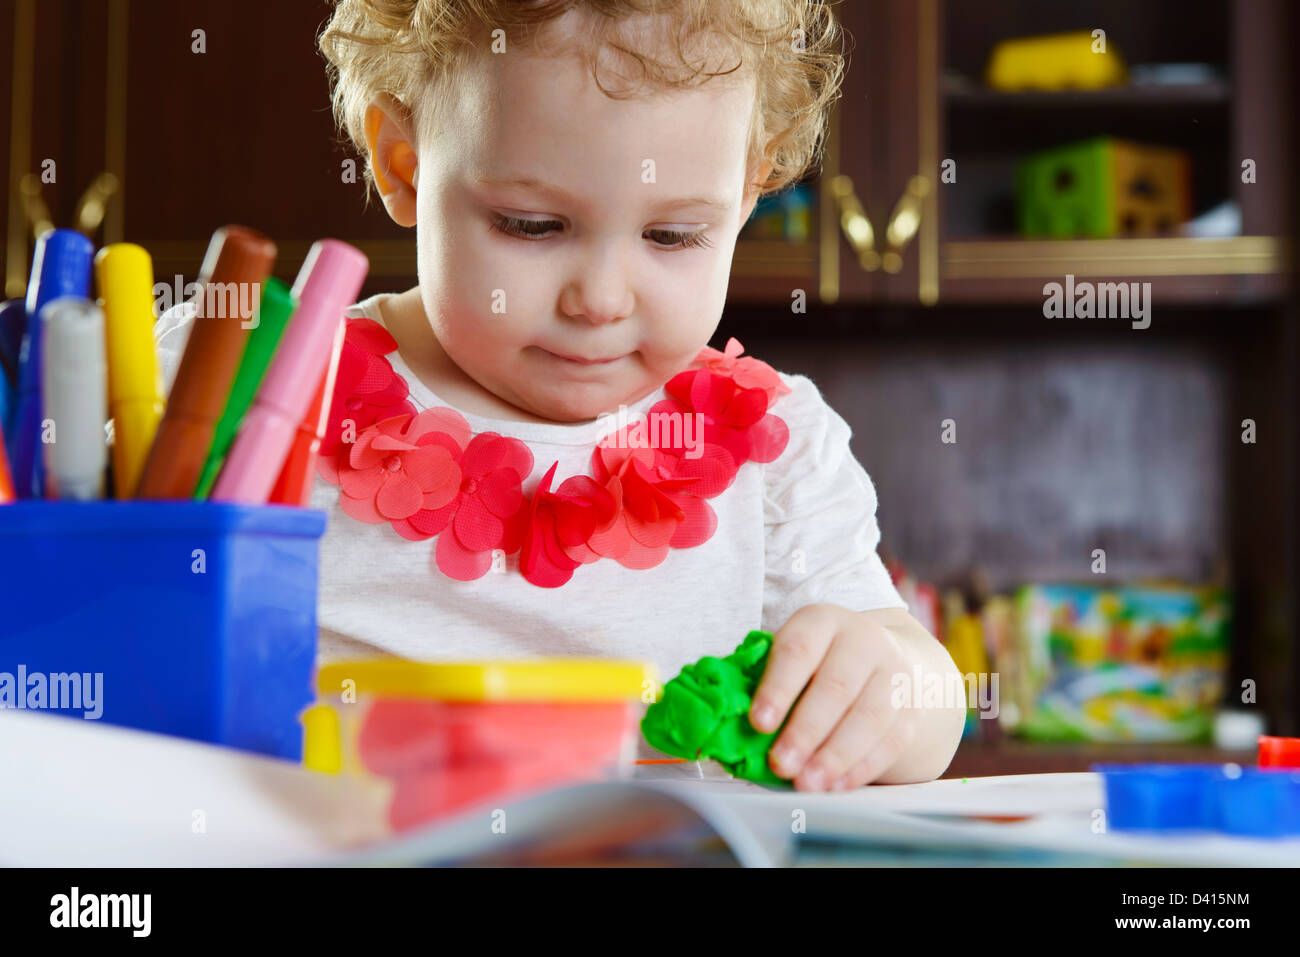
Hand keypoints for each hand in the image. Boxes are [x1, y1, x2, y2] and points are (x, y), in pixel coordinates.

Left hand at [748, 603, 921, 790]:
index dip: (777, 687)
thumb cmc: (813, 663)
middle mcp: (863, 640)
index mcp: (821, 621)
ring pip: (870, 716)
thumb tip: (723, 726)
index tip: (758, 723)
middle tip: (781, 765)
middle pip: (836, 687)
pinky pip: (893, 740)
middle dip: (806, 731)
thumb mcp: (788, 657)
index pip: (798, 650)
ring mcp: (894, 672)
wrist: (876, 657)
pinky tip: (837, 785)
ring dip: (836, 755)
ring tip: (808, 784)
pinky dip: (863, 767)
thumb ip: (759, 684)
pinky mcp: (912, 707)